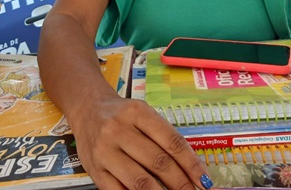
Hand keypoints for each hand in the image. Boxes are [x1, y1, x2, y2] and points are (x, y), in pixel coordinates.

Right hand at [68, 94, 210, 189]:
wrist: (87, 108)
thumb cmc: (121, 114)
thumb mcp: (143, 114)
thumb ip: (163, 137)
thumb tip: (189, 168)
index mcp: (137, 112)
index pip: (171, 142)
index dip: (191, 164)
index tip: (204, 180)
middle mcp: (119, 130)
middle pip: (158, 162)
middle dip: (180, 183)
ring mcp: (105, 151)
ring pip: (140, 181)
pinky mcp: (94, 170)